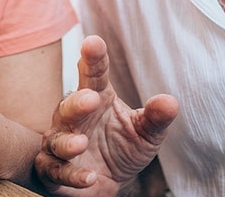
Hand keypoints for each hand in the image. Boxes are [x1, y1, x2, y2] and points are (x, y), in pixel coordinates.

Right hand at [34, 35, 177, 195]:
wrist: (104, 184)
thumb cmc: (121, 148)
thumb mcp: (144, 134)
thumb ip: (155, 118)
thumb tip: (171, 101)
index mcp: (96, 97)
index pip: (93, 73)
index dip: (92, 57)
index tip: (93, 42)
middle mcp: (74, 116)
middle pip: (70, 103)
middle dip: (77, 101)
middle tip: (91, 98)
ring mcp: (61, 141)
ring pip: (58, 137)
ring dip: (68, 141)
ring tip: (81, 143)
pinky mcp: (53, 169)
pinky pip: (56, 170)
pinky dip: (71, 175)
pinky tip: (89, 177)